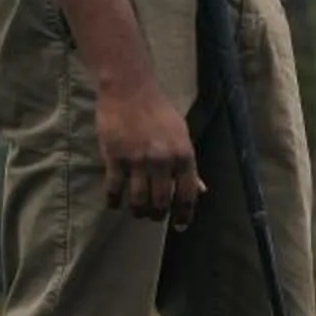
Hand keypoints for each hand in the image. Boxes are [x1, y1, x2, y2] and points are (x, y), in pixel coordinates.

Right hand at [97, 83, 204, 226]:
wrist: (130, 89)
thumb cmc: (159, 112)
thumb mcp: (182, 136)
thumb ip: (190, 166)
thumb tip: (201, 190)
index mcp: (183, 155)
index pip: (187, 195)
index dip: (184, 215)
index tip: (179, 226)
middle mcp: (162, 160)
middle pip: (161, 203)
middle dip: (158, 215)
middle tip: (154, 216)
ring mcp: (137, 160)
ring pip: (138, 201)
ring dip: (138, 212)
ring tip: (137, 212)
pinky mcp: (114, 157)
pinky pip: (114, 189)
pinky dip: (114, 202)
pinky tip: (115, 204)